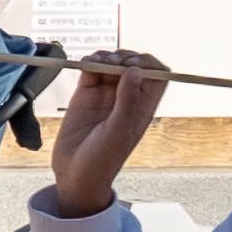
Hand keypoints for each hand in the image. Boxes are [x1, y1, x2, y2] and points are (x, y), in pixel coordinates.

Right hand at [41, 48, 167, 212]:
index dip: (149, 64)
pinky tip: (84, 63)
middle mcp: (126, 98)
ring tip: (95, 61)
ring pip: (111, 64)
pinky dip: (88, 62)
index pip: (157, 76)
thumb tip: (135, 70)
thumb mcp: (118, 132)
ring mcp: (105, 95)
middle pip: (133, 65)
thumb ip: (127, 100)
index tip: (132, 65)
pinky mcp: (85, 94)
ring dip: (104, 57)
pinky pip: (90, 70)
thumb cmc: (102, 160)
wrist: (74, 173)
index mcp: (142, 108)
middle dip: (124, 57)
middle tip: (111, 63)